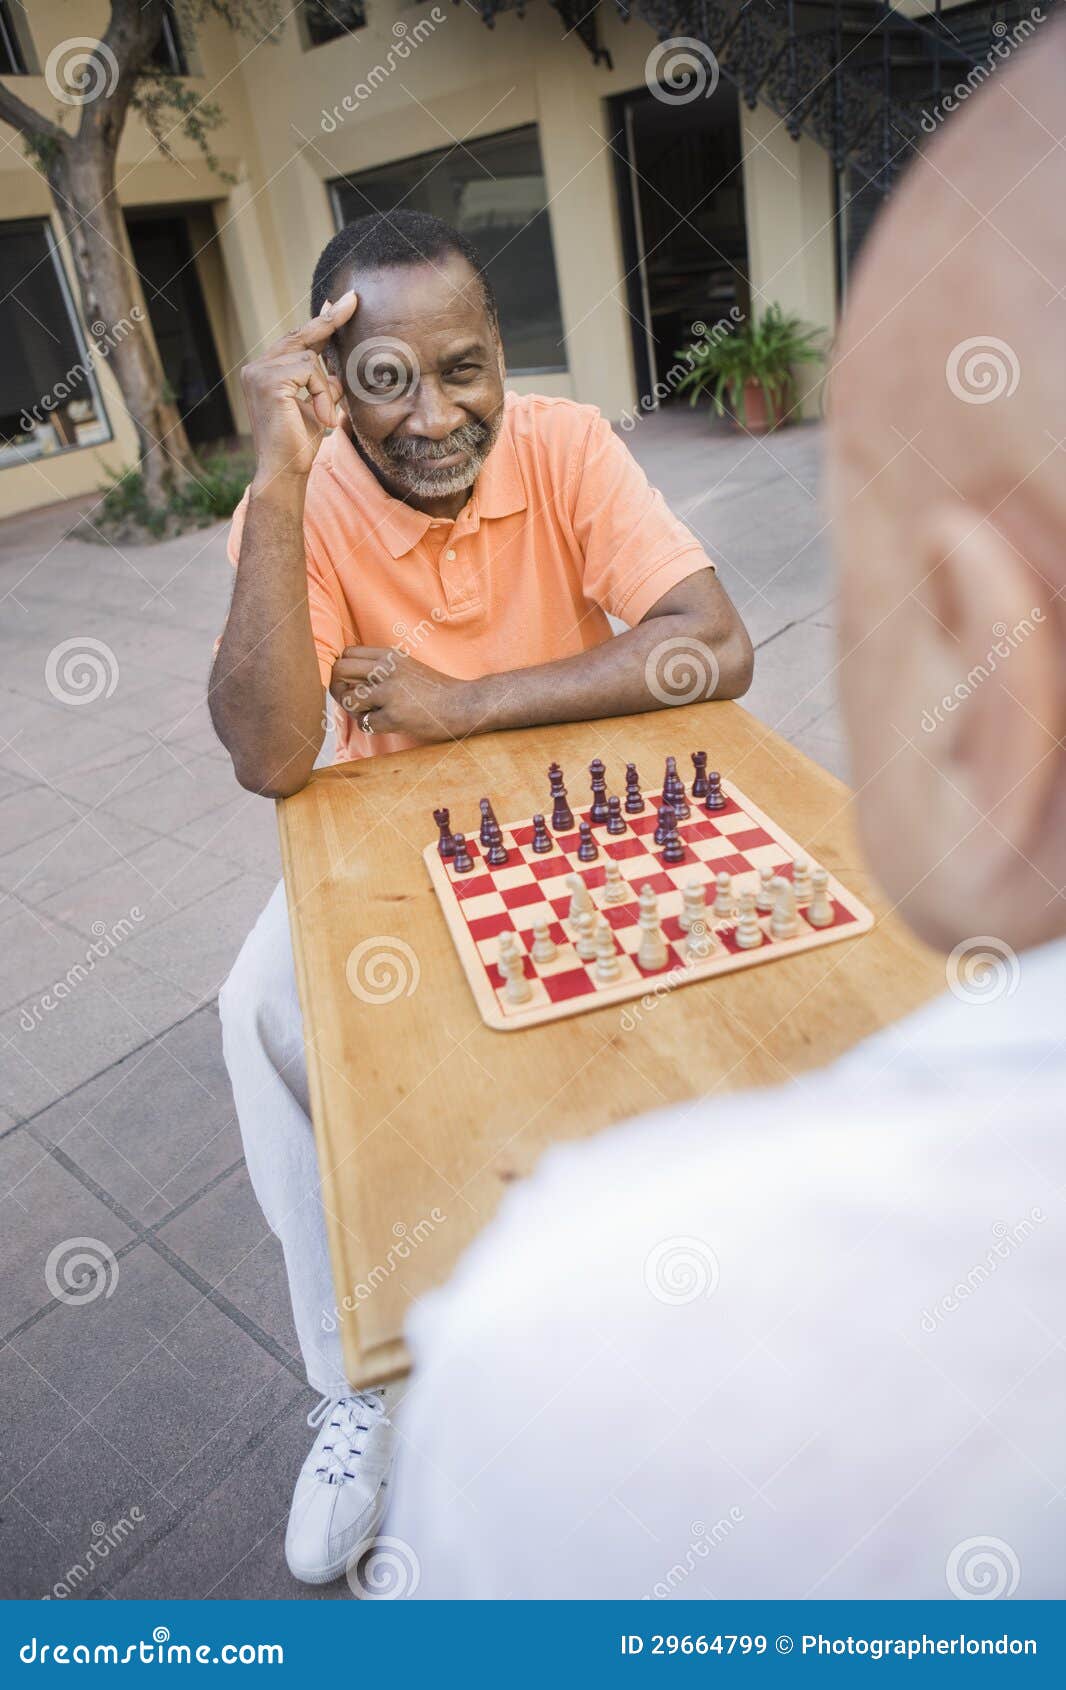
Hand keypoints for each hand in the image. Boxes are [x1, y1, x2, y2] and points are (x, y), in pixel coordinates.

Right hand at [240, 291, 357, 483]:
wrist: (285, 472)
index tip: (339, 302)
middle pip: (302, 337)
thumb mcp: (318, 405)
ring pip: (309, 358)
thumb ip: (324, 382)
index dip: (321, 322)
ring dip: (325, 389)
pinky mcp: (267, 380)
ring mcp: (259, 372)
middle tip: (353, 300)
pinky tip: (319, 417)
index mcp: (266, 371)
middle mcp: (257, 367)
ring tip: (323, 417)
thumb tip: (335, 360)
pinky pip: (308, 370)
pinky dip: (321, 393)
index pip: (298, 341)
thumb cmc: (299, 444)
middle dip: (329, 321)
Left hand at [330, 647, 478, 741]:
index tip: (352, 682)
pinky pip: (364, 723)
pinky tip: (386, 724)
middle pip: (340, 671)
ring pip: (348, 698)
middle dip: (339, 687)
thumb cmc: (436, 690)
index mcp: (389, 655)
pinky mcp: (394, 715)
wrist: (464, 704)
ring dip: (354, 710)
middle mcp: (386, 669)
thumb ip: (381, 668)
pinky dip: (371, 726)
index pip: (348, 653)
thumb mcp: (407, 667)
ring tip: (370, 713)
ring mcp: (389, 692)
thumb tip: (347, 680)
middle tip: (351, 700)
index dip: (344, 669)